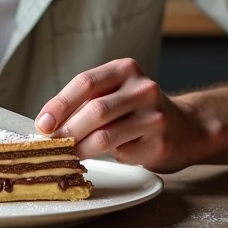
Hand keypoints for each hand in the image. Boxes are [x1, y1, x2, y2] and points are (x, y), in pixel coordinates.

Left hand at [35, 58, 223, 172]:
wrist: (185, 127)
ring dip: (80, 149)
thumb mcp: (114, 93)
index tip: (42, 124)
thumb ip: (85, 102)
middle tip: (51, 145)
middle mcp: (143, 89)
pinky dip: (105, 159)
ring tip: (67, 155)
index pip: (85, 83)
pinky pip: (121, 154)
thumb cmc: (137, 110)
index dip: (59, 104)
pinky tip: (102, 157)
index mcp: (125, 69)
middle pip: (95, 110)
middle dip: (67, 130)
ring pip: (106, 136)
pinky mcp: (160, 143)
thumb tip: (47, 124)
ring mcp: (155, 116)